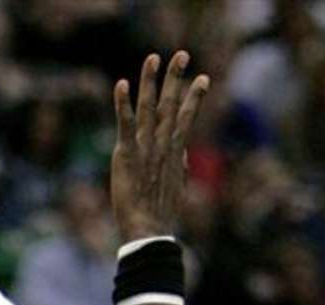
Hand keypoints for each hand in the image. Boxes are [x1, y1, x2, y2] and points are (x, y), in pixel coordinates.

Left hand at [111, 51, 209, 241]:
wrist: (148, 231)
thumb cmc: (161, 214)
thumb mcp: (177, 186)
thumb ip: (179, 165)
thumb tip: (181, 152)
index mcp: (174, 153)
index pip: (187, 118)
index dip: (195, 97)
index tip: (203, 78)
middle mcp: (162, 146)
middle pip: (171, 105)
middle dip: (176, 78)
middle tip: (182, 54)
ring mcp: (146, 149)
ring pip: (150, 108)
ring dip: (151, 81)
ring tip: (153, 58)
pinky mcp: (127, 155)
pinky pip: (125, 124)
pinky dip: (123, 104)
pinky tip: (121, 84)